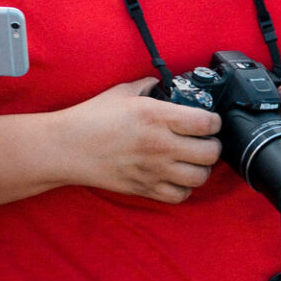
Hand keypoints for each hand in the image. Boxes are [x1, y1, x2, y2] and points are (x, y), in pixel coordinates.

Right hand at [58, 78, 223, 203]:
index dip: (214, 121)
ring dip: (201, 168)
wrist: (66, 148)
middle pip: (211, 153)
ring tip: (192, 160)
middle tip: (204, 141)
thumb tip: (162, 84)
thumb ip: (148, 86)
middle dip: (212, 145)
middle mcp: (160, 145)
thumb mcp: (122, 92)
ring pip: (199, 177)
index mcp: (156, 116)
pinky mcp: (144, 188)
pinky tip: (176, 177)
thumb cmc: (91, 118)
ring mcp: (153, 170)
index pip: (207, 123)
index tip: (209, 120)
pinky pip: (180, 196)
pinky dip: (183, 188)